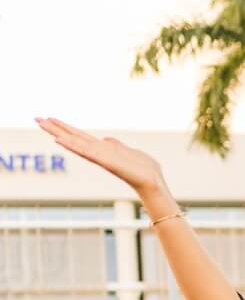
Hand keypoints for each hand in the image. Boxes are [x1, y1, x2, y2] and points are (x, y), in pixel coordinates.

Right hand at [36, 118, 167, 196]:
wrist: (153, 182)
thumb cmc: (144, 168)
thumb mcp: (129, 151)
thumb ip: (116, 145)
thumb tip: (106, 138)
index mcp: (103, 149)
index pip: (80, 136)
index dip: (65, 128)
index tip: (50, 118)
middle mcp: (98, 152)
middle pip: (72, 137)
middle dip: (55, 128)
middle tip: (36, 118)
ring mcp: (100, 157)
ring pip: (75, 142)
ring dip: (58, 133)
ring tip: (42, 124)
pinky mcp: (106, 162)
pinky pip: (85, 152)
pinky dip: (71, 146)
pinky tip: (59, 140)